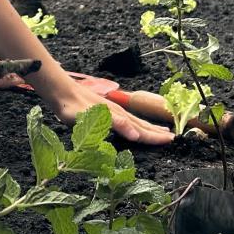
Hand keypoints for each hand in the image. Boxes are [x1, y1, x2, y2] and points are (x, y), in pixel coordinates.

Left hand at [47, 80, 173, 145]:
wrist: (61, 92)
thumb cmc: (73, 107)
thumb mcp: (93, 118)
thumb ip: (115, 124)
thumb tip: (136, 134)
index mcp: (117, 117)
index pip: (140, 130)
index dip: (154, 137)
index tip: (170, 141)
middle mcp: (118, 113)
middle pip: (141, 125)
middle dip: (156, 133)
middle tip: (172, 138)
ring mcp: (112, 111)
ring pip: (136, 121)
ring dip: (149, 128)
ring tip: (162, 131)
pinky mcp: (105, 110)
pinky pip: (127, 120)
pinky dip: (136, 124)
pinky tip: (136, 126)